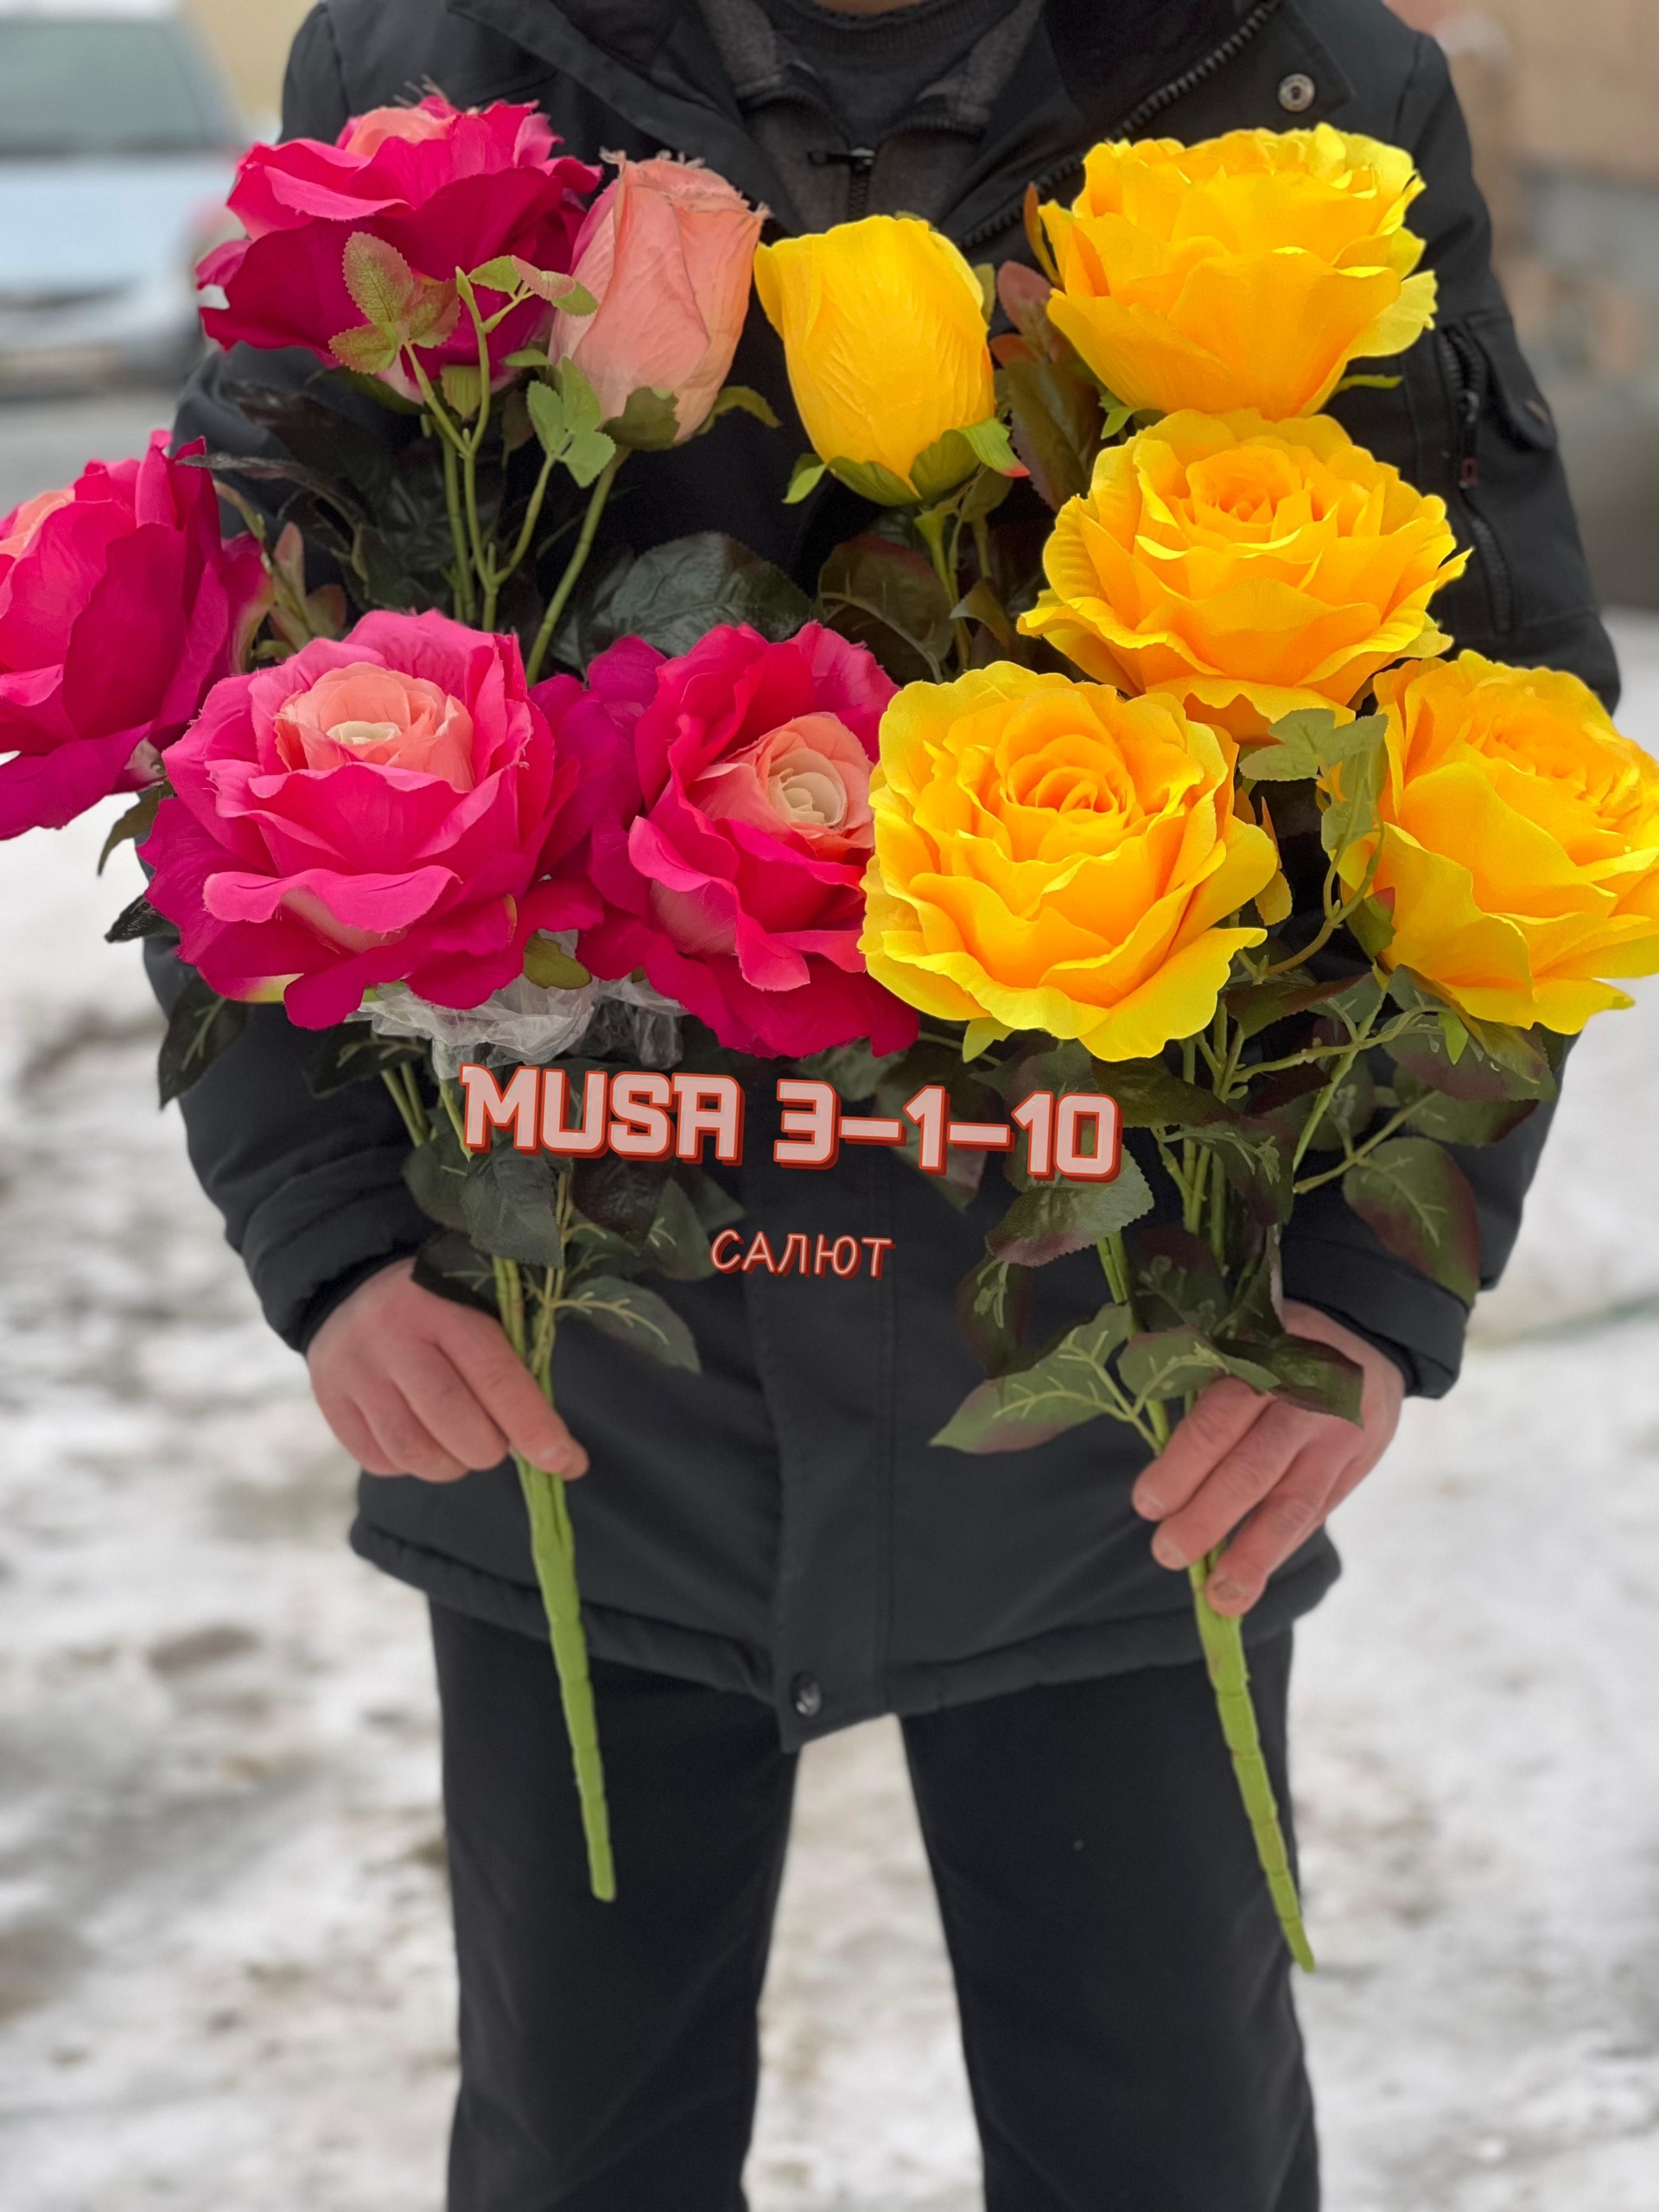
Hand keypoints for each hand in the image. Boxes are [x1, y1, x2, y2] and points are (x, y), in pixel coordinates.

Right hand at [306, 1258, 588, 1484]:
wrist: (351, 1284)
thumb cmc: (439, 1306)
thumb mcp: (478, 1307)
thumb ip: (514, 1366)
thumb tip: (559, 1454)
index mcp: (442, 1306)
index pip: (495, 1377)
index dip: (533, 1426)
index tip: (565, 1461)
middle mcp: (392, 1337)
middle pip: (454, 1422)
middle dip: (489, 1448)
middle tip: (496, 1442)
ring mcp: (355, 1371)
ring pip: (415, 1452)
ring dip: (451, 1464)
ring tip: (460, 1445)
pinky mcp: (329, 1401)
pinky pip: (381, 1461)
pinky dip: (412, 1465)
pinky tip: (421, 1437)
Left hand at [1130, 1300, 1403, 1617]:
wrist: (1368, 1348)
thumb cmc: (1276, 1345)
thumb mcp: (1238, 1331)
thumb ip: (1190, 1353)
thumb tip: (1136, 1352)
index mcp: (1267, 1361)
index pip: (1219, 1421)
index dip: (1182, 1466)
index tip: (1147, 1504)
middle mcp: (1307, 1403)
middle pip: (1253, 1469)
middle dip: (1207, 1518)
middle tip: (1167, 1552)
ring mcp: (1337, 1441)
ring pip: (1293, 1505)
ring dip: (1253, 1557)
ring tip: (1220, 1599)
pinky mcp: (1353, 1471)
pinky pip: (1313, 1517)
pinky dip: (1278, 1551)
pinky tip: (1249, 1582)